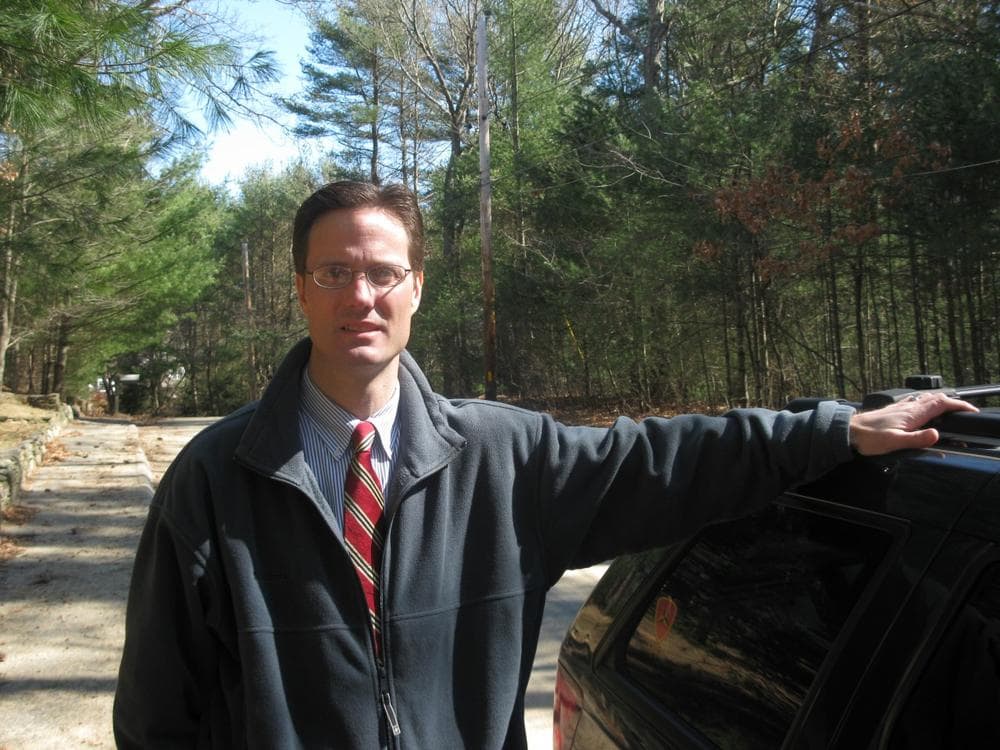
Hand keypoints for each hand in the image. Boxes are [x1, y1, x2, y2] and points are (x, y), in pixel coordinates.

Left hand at [849, 392, 978, 455]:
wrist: (849, 431)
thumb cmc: (869, 438)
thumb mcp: (895, 442)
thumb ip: (917, 439)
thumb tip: (936, 436)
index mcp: (912, 414)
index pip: (941, 404)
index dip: (959, 405)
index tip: (970, 411)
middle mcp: (908, 408)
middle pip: (936, 399)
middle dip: (953, 403)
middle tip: (964, 412)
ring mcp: (901, 407)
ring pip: (926, 400)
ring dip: (941, 402)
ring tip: (950, 410)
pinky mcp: (894, 410)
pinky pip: (916, 403)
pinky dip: (926, 404)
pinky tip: (924, 410)